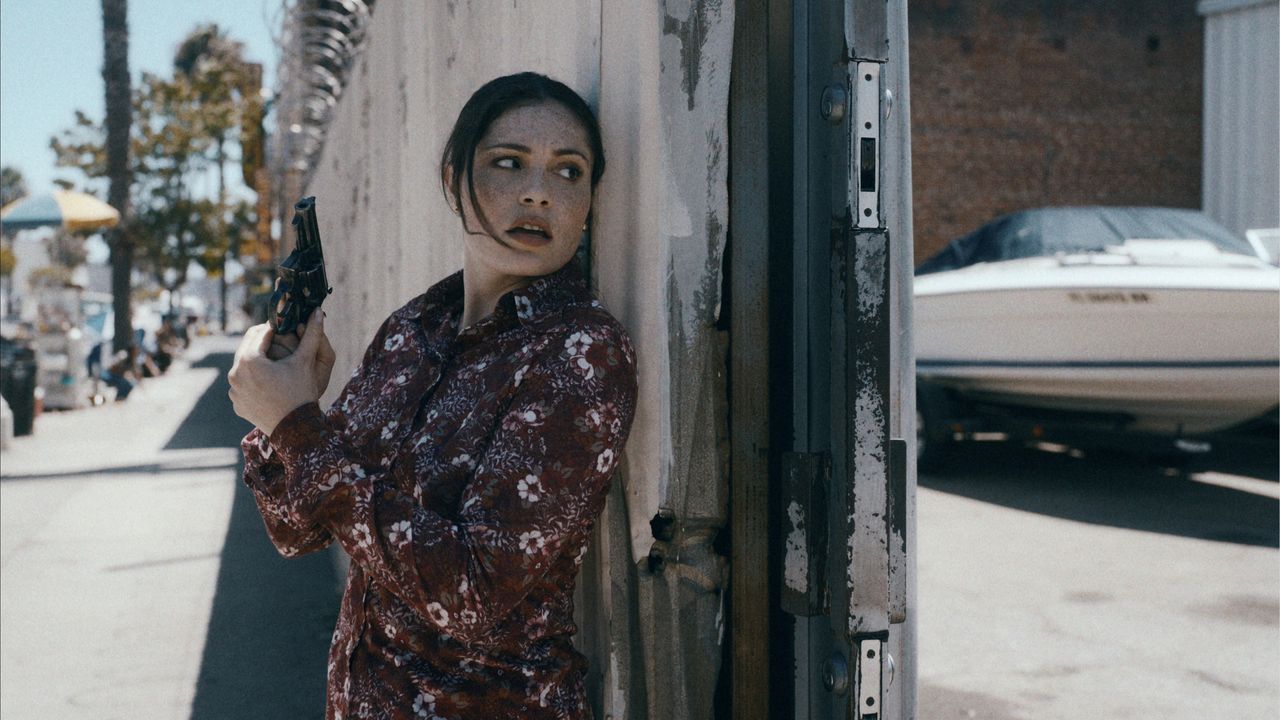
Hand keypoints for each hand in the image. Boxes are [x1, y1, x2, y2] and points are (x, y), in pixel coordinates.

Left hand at [228, 310, 336, 435]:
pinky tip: (269, 381)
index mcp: (249, 360)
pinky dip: (253, 380)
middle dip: (263, 343)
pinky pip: (243, 385)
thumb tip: (318, 311)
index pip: (259, 333)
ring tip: (275, 361)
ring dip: (257, 361)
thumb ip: (311, 334)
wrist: (296, 429)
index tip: (284, 327)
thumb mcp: (305, 361)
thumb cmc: (301, 391)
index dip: (273, 327)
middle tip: (279, 341)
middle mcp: (235, 374)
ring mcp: (234, 391)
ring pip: (243, 367)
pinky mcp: (237, 404)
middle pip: (247, 348)